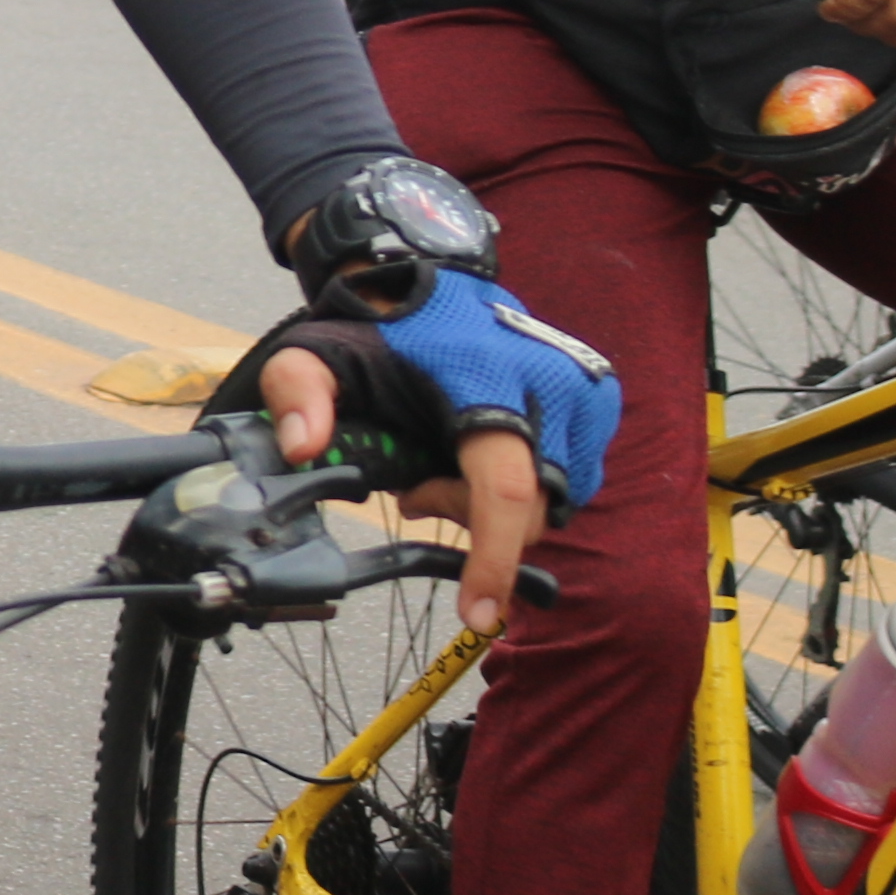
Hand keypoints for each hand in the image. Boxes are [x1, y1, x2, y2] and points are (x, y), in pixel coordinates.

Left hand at [254, 265, 610, 632]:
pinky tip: (477, 460)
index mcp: (487, 378)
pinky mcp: (598, 403)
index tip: (479, 616)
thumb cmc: (378, 326)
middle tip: (415, 489)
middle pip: (527, 509)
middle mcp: (551, 386)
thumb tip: (303, 448)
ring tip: (441, 467)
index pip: (505, 489)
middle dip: (467, 517)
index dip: (493, 559)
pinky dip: (524, 489)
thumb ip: (297, 395)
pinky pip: (568, 483)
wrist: (436, 278)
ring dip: (492, 505)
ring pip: (552, 503)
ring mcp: (585, 395)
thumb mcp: (314, 353)